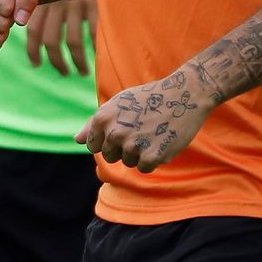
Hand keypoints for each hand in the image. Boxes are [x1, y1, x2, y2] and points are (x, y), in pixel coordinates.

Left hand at [25, 0, 96, 75]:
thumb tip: (25, 24)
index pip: (33, 30)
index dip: (33, 51)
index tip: (36, 64)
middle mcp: (57, 1)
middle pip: (51, 41)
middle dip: (56, 61)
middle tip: (64, 72)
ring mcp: (77, 2)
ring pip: (73, 41)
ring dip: (77, 62)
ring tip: (82, 72)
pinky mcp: (95, 2)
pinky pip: (93, 33)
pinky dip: (95, 48)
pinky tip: (97, 55)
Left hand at [77, 64, 215, 172]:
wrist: (184, 94)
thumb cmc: (149, 98)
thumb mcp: (119, 103)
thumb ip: (94, 123)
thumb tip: (76, 140)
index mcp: (103, 118)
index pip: (93, 146)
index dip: (108, 140)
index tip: (123, 129)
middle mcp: (115, 133)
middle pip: (110, 156)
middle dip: (123, 147)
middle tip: (141, 129)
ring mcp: (133, 145)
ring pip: (128, 162)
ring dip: (140, 152)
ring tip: (153, 131)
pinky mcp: (152, 156)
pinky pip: (144, 168)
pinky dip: (154, 158)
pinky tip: (162, 140)